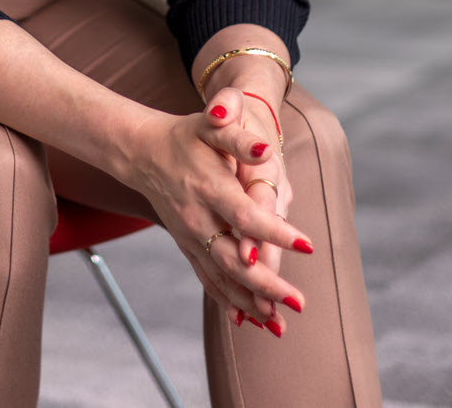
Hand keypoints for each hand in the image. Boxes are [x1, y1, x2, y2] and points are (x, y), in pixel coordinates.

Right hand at [201, 84, 298, 332]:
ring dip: (250, 302)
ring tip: (279, 325)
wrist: (143, 153)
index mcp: (209, 187)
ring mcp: (191, 237)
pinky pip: (208, 279)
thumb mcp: (209, 127)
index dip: (275, 231)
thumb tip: (263, 149)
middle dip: (266, 284)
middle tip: (299, 302)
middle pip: (233, 258)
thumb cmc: (186, 137)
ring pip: (221, 276)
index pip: (245, 215)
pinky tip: (248, 321)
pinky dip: (228, 301)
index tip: (307, 245)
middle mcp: (198, 217)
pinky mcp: (187, 247)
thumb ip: (236, 138)